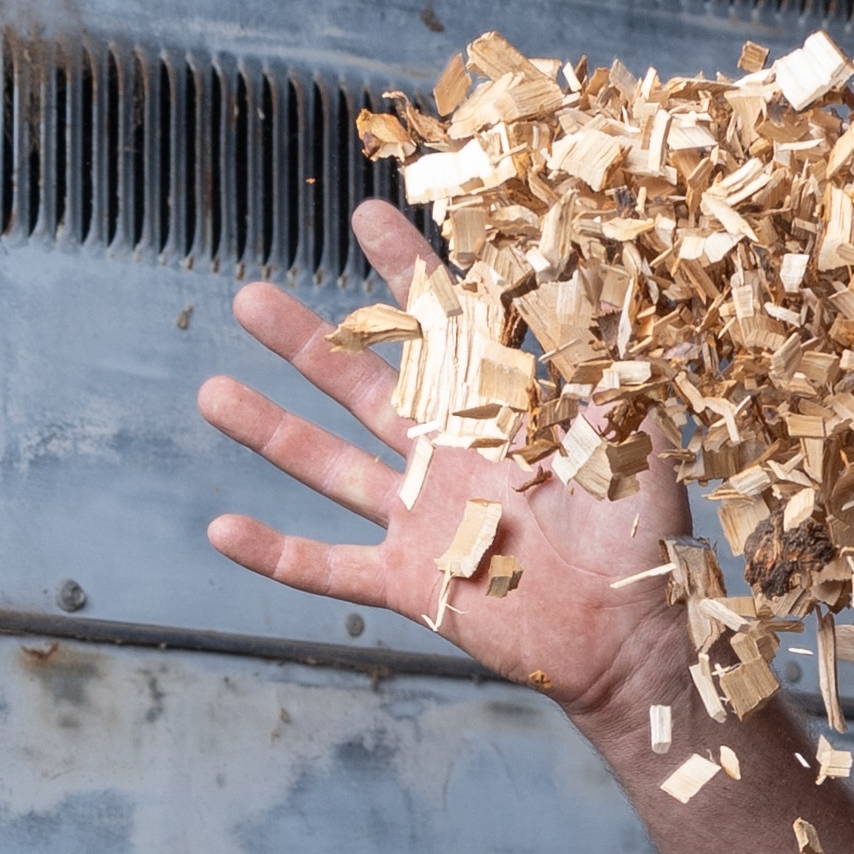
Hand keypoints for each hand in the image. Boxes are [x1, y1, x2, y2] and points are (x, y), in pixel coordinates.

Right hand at [196, 198, 688, 733]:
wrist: (630, 636)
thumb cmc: (641, 538)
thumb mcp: (635, 448)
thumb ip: (609, 383)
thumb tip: (600, 307)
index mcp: (500, 416)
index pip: (446, 330)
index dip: (408, 275)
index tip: (366, 217)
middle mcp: (449, 459)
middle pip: (363, 387)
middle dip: (307, 343)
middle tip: (248, 296)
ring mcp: (422, 521)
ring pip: (330, 466)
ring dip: (271, 432)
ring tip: (212, 393)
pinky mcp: (411, 583)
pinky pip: (331, 567)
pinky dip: (276, 555)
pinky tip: (222, 530)